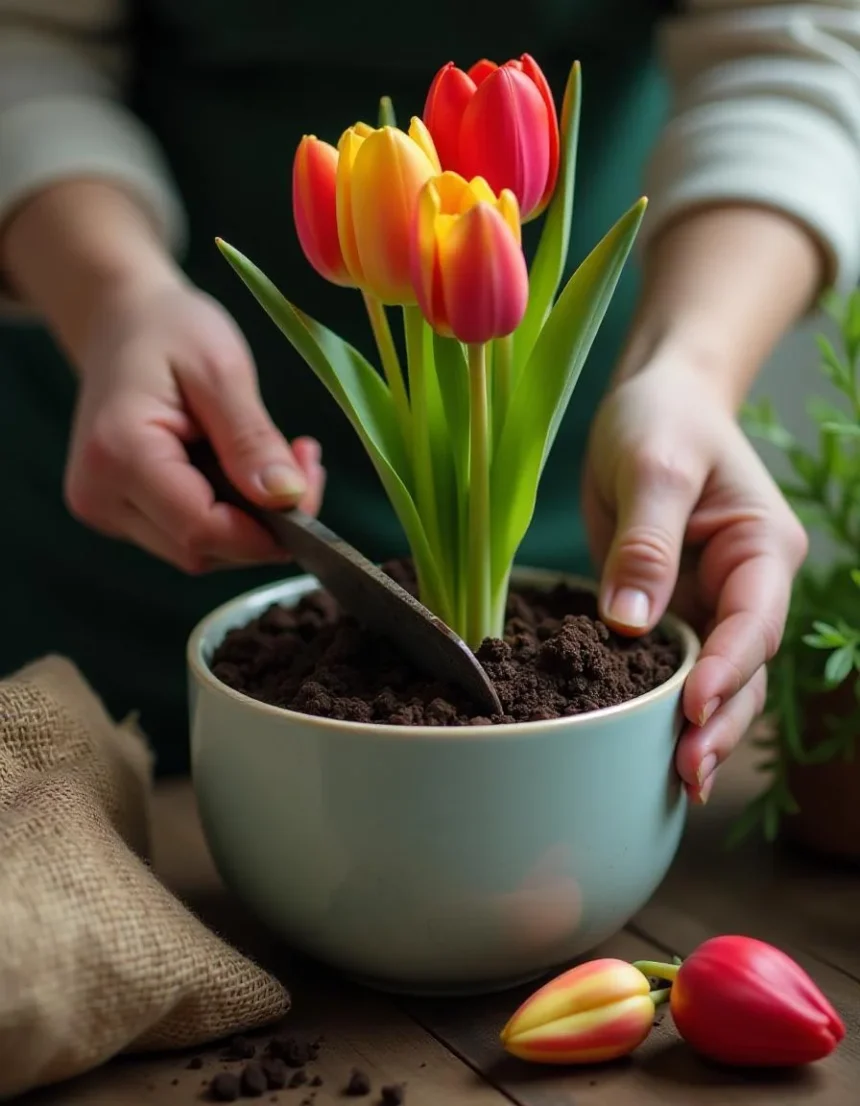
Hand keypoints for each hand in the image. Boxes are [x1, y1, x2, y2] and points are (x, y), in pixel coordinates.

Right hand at [64, 280, 325, 571]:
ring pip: (200, 550)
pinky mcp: (121, 514)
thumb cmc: (169, 330)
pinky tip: (248, 472)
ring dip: (253, 520)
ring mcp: (106, 509)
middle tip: (306, 463)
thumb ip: (252, 439)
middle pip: (202, 548)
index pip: (202, 528)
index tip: (311, 482)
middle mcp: (100, 495)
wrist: (120, 320)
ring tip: (283, 460)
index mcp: (118, 455)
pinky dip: (231, 514)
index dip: (266, 528)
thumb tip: (288, 499)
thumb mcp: (221, 370)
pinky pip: (189, 534)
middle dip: (266, 522)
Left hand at [582, 357, 807, 803]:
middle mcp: (746, 586)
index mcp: (760, 548)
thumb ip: (646, 543)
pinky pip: (672, 667)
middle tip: (687, 772)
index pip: (754, 621)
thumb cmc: (662, 420)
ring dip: (696, 729)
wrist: (652, 405)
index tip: (693, 708)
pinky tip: (645, 748)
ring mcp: (710, 604)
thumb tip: (630, 624)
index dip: (728, 669)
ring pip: (714, 681)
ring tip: (677, 781)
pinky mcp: (672, 612)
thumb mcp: (652, 466)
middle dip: (718, 720)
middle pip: (744, 668)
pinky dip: (662, 708)